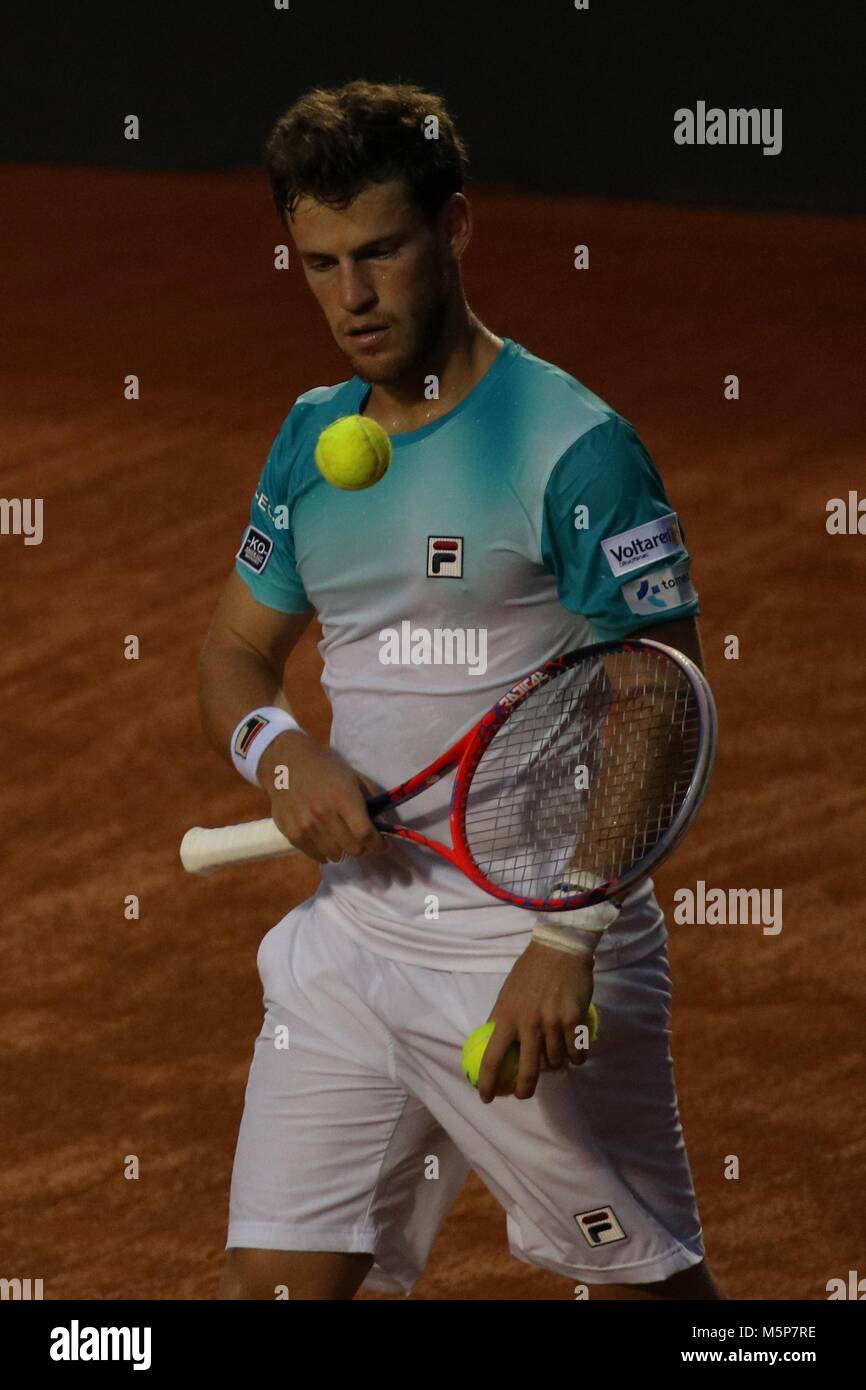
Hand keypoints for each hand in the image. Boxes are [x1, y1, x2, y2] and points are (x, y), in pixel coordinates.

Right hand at [259, 731, 386, 863]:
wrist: (286, 763)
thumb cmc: (325, 768)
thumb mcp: (353, 776)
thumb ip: (371, 798)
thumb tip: (383, 822)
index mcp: (343, 799)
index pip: (365, 834)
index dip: (378, 844)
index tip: (382, 845)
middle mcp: (325, 816)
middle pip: (353, 849)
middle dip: (362, 846)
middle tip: (359, 838)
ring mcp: (307, 827)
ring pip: (335, 855)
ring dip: (342, 850)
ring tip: (341, 839)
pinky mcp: (292, 834)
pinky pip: (315, 856)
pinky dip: (324, 853)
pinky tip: (326, 843)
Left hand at [477, 941, 594, 1103]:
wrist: (559, 949)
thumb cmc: (530, 970)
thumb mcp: (507, 993)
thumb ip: (503, 1018)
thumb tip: (496, 1041)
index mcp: (506, 1017)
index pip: (492, 1058)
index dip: (488, 1082)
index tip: (486, 1096)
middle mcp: (528, 1024)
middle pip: (527, 1071)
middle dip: (525, 1089)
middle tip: (524, 1094)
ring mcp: (552, 1023)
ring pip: (555, 1062)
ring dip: (554, 1065)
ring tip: (555, 1057)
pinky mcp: (574, 1020)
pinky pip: (576, 1052)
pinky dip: (576, 1057)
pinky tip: (575, 1053)